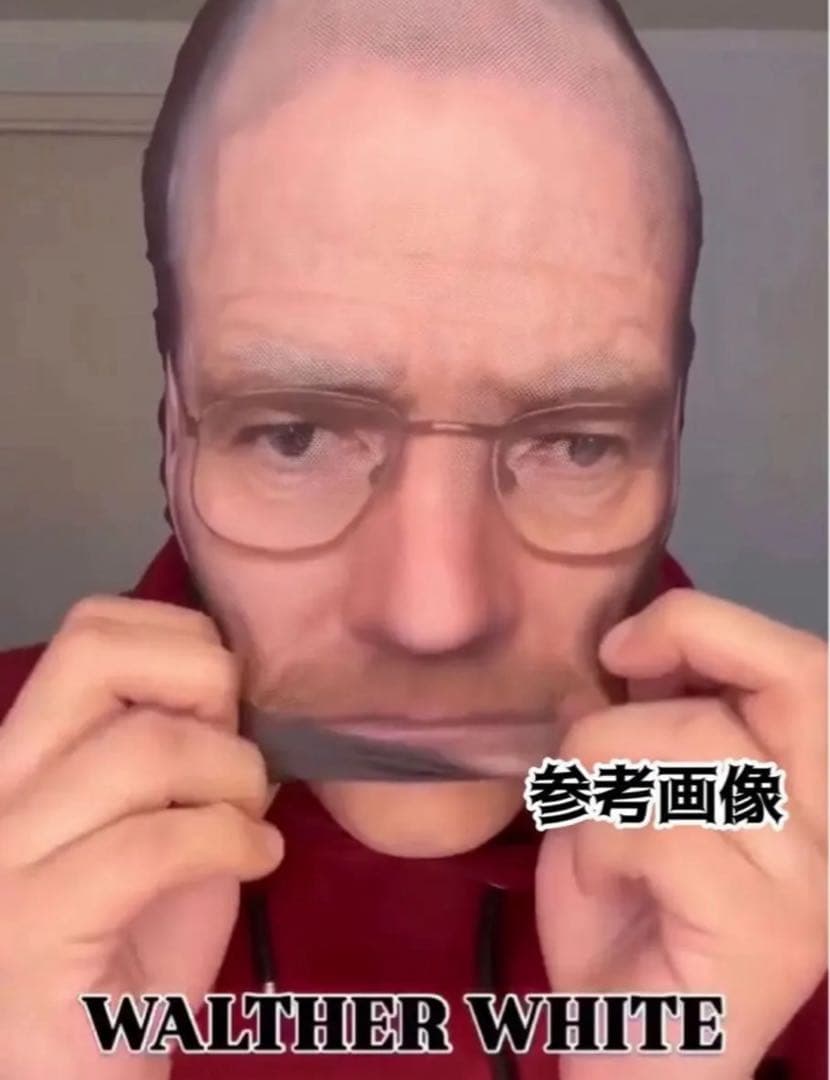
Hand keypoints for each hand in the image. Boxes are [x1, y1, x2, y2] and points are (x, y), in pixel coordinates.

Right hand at [0, 597, 282, 1079]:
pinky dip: (232, 841)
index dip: (183, 644)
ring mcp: (2, 860)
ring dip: (234, 777)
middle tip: (236, 749)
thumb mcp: (165, 827)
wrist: (79, 1076)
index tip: (226, 707)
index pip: (89, 630)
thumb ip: (188, 756)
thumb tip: (243, 695)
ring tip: (251, 822)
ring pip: (143, 748)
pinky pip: (154, 842)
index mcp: (25, 756)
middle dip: (202, 679)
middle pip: (94, 652)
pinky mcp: (33, 931)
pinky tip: (259, 863)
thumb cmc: (128, 950)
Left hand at [536, 590, 826, 1078]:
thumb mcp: (632, 787)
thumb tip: (634, 651)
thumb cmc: (631, 908)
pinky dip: (599, 849)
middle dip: (641, 708)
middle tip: (585, 755)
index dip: (705, 627)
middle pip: (768, 689)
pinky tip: (605, 888)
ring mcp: (815, 877)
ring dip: (598, 786)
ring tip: (594, 841)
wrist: (630, 1044)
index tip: (622, 649)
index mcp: (810, 773)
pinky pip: (657, 832)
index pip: (802, 663)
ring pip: (689, 754)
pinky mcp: (771, 931)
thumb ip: (651, 718)